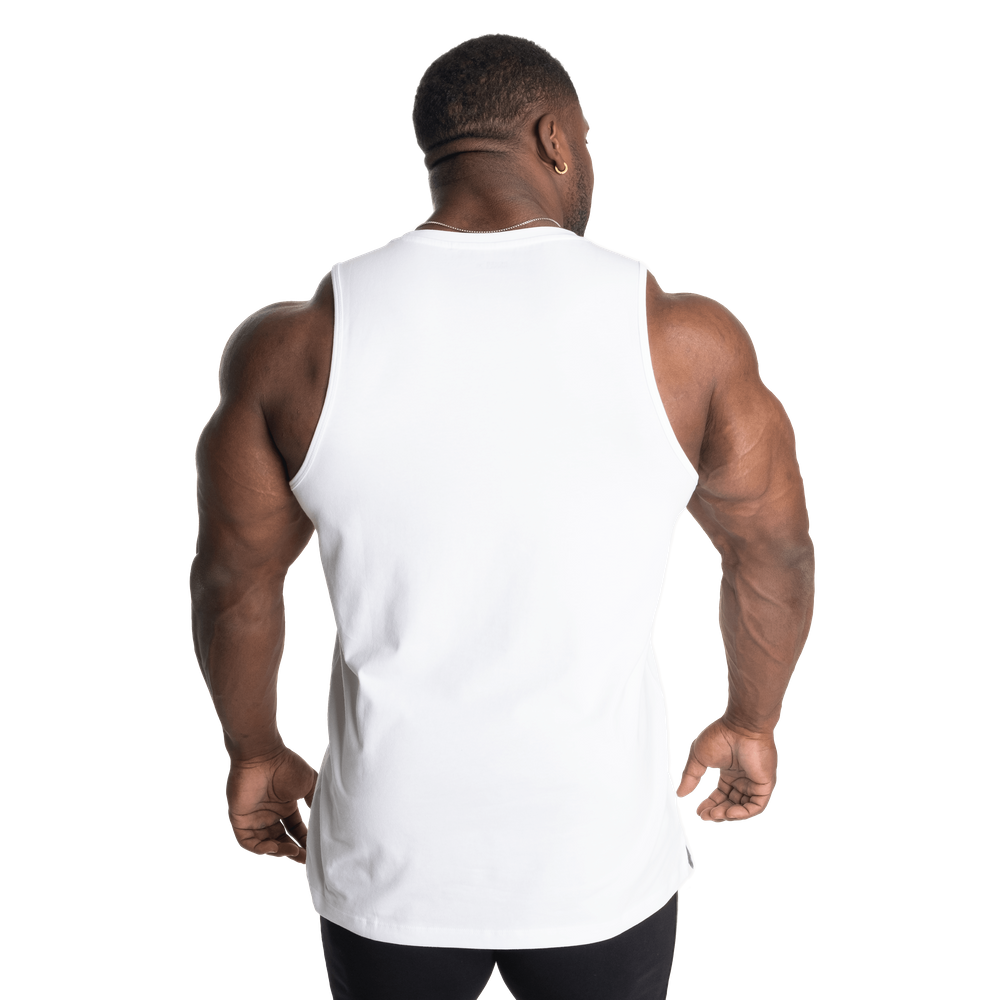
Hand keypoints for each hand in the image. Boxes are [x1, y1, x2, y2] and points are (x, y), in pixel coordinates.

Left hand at [226, 745, 317, 863]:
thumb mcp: (309, 783)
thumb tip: (326, 820)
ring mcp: (255, 818)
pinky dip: (261, 848)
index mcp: (285, 806)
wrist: (262, 755)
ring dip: (280, 851)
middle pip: (282, 840)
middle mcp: (270, 814)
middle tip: (306, 859)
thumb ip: (316, 801)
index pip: (295, 830)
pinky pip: (249, 841)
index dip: (305, 841)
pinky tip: (275, 846)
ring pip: (266, 844)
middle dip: (294, 851)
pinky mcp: (240, 819)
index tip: (316, 851)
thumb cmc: (286, 765)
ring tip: (293, 851)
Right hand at [676, 718, 777, 822]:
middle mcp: (743, 779)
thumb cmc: (721, 736)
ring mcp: (754, 783)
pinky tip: (728, 812)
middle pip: (730, 804)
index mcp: (730, 773)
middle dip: (717, 812)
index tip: (699, 811)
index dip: (710, 804)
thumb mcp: (699, 758)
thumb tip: (680, 793)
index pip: (721, 795)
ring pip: (743, 808)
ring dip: (728, 814)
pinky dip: (742, 813)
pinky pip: (755, 806)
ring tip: (714, 814)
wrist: (741, 727)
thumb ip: (690, 777)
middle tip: (705, 816)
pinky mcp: (764, 785)